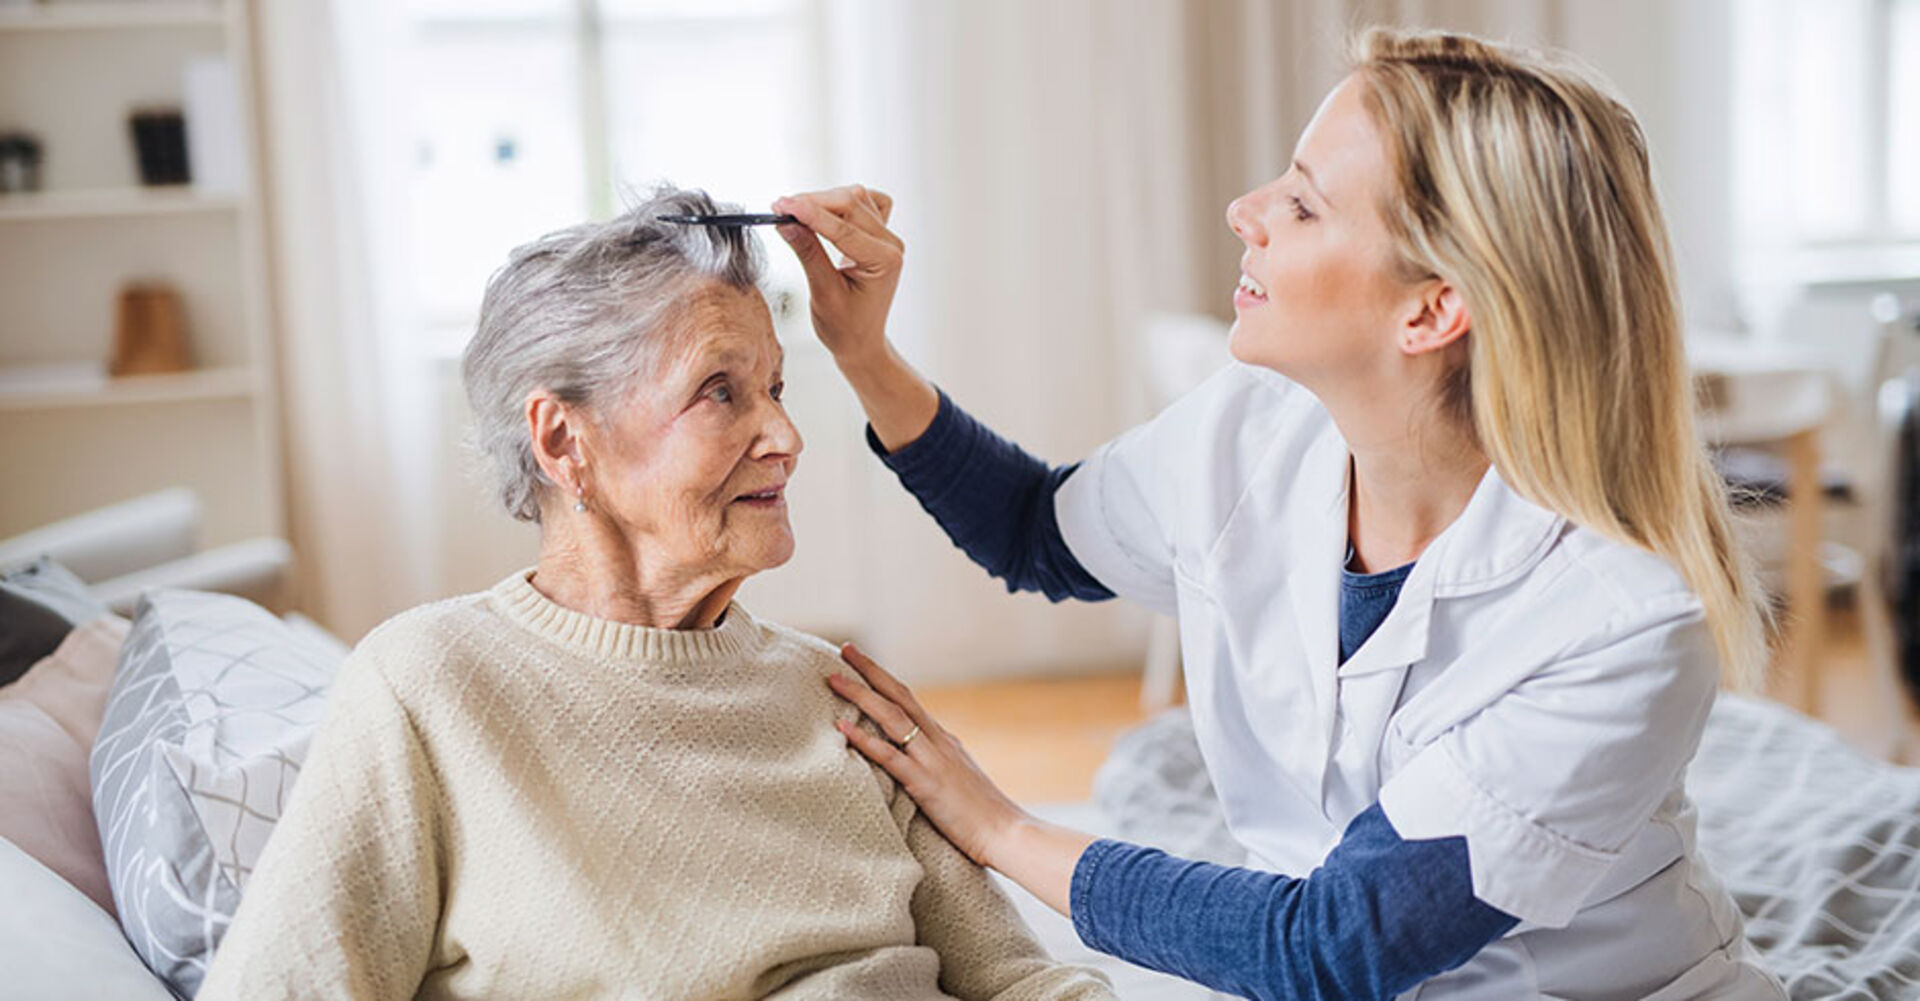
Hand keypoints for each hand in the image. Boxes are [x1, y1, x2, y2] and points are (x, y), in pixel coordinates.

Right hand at [771, 186, 902, 368]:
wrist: (860, 341)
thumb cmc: (846, 327)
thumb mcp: (823, 293)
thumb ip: (807, 253)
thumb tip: (786, 223)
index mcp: (885, 261)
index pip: (844, 228)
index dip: (810, 213)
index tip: (782, 205)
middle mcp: (891, 245)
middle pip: (850, 204)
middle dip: (813, 203)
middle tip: (779, 208)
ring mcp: (887, 238)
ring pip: (854, 199)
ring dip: (822, 200)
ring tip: (793, 213)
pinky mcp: (878, 235)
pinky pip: (864, 204)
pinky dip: (841, 203)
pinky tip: (823, 213)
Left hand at [827, 643, 1026, 868]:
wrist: (1008, 834)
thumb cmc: (983, 816)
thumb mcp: (959, 780)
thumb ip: (937, 767)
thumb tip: (914, 763)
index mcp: (943, 740)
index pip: (908, 700)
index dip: (883, 680)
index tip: (861, 661)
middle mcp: (937, 741)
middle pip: (899, 696)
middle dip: (870, 670)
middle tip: (845, 649)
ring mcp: (932, 759)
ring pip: (891, 717)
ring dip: (860, 694)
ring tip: (833, 679)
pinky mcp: (926, 783)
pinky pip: (890, 757)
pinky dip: (864, 739)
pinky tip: (842, 727)